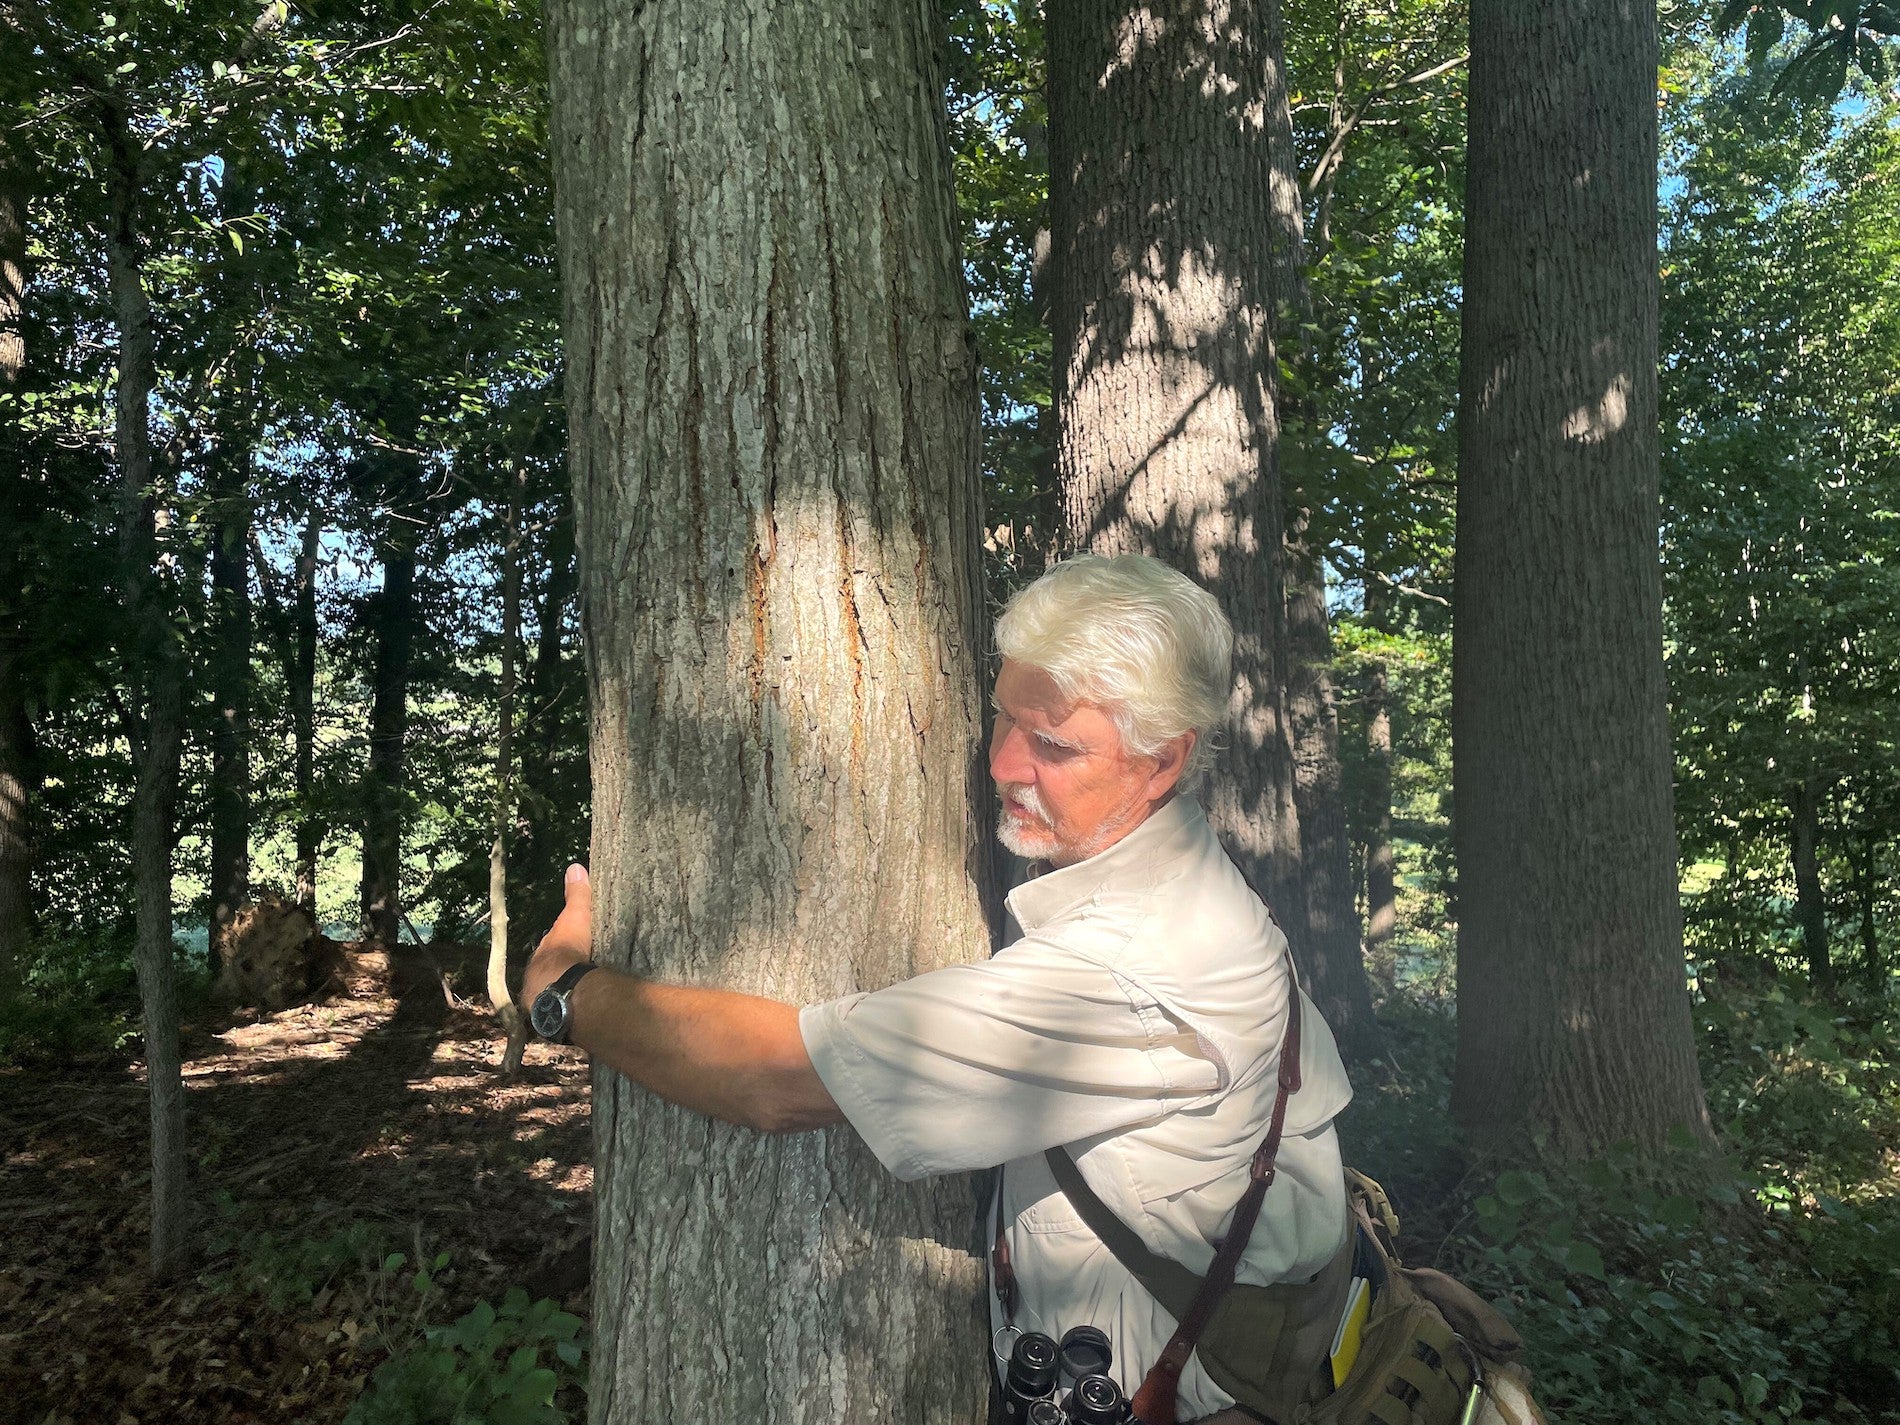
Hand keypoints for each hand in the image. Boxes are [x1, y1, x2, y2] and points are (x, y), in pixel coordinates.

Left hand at [523, 863, 593, 1006]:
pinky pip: (558, 1009)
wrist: (561, 990)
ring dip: (560, 990)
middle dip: (558, 969)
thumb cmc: (566, 951)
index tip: (571, 944)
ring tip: (578, 991)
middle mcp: (535, 975)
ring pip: (550, 990)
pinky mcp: (548, 1018)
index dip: (560, 944)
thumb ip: (576, 896)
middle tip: (576, 968)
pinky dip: (566, 1006)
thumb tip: (575, 867)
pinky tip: (576, 1008)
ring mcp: (539, 998)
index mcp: (542, 953)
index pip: (550, 946)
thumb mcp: (575, 918)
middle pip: (548, 969)